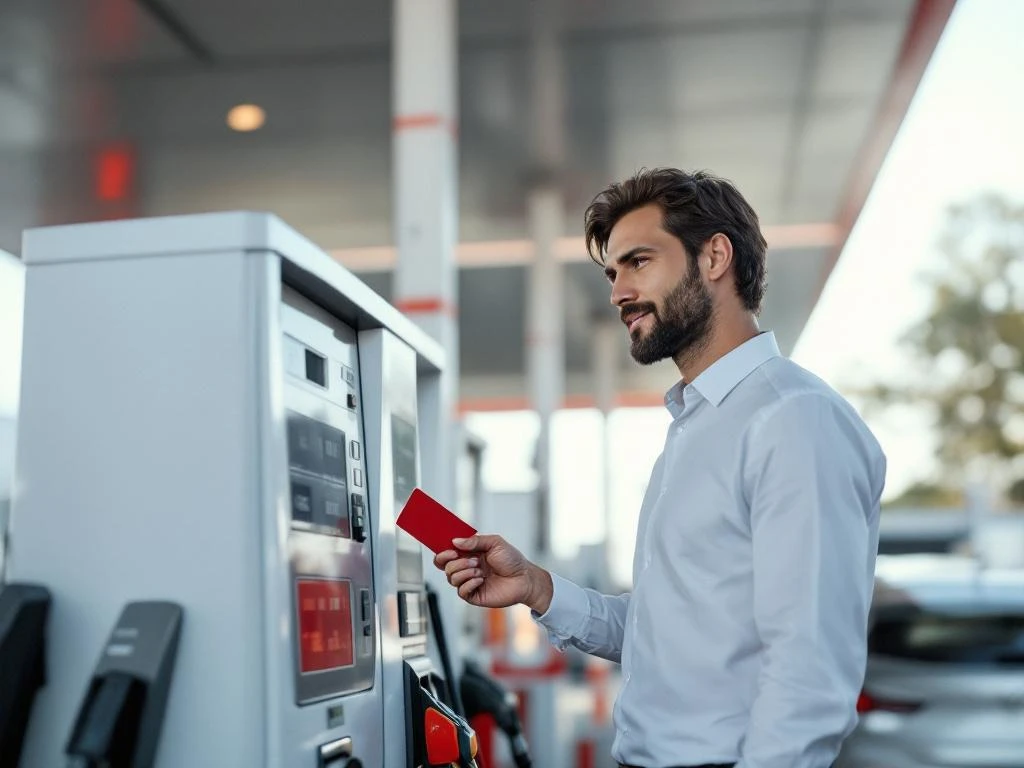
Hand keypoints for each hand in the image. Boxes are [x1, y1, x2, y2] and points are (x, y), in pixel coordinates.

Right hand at [433, 534, 552, 613]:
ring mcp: (469, 582)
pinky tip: (480, 580)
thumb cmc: (511, 560)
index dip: (443, 553)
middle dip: (456, 563)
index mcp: (468, 555)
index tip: (451, 551)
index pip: (446, 555)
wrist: (524, 578)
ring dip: (464, 572)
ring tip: (479, 570)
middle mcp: (466, 568)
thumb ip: (475, 541)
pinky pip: (461, 592)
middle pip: (445, 567)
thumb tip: (455, 541)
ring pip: (451, 579)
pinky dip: (469, 584)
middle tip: (473, 560)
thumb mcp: (495, 543)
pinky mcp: (474, 595)